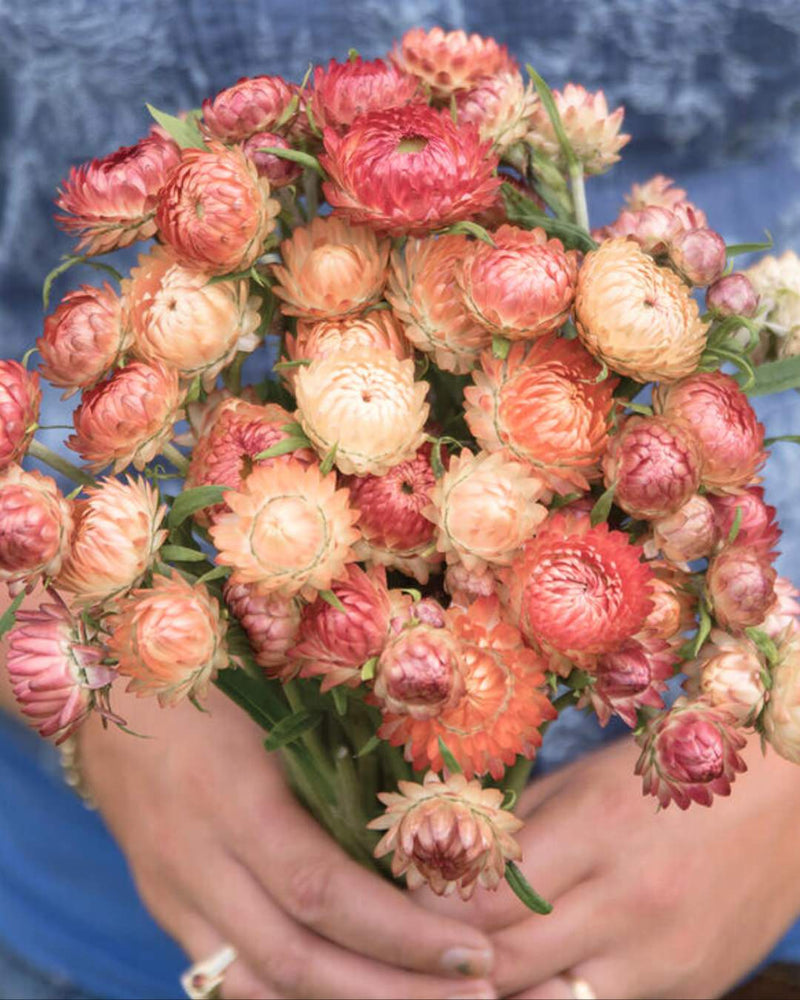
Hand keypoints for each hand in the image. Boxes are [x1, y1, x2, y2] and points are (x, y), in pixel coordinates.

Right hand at [79, 685, 495, 998]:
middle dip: (392, 992)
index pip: (324, 893)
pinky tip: (350, 993)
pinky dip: (290, 998)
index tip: (475, 954)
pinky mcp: (164, 906)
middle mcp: (196, 860)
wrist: (112, 682)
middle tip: (477, 995)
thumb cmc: (216, 673)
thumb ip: (340, 765)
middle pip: (295, 960)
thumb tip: (431, 822)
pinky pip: (226, 978)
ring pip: (256, 989)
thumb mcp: (280, 704)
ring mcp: (171, 893)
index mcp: (233, 798)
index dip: (402, 935)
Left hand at [416, 737, 799, 998]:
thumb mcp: (588, 778)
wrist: (789, 797)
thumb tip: (448, 861)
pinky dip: (557, 999)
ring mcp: (663, 960)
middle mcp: (630, 905)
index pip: (484, 897)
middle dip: (450, 959)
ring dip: (500, 991)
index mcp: (597, 833)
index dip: (430, 906)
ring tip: (467, 968)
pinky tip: (535, 977)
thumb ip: (520, 824)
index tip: (404, 898)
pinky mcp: (690, 990)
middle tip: (416, 941)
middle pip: (504, 962)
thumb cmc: (672, 771)